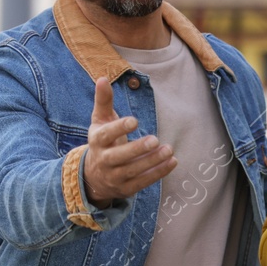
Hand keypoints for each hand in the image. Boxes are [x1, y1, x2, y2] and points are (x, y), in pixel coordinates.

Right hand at [83, 77, 175, 207]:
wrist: (94, 176)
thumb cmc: (103, 141)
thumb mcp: (100, 120)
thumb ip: (103, 100)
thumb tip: (102, 77)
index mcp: (97, 141)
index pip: (105, 135)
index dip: (119, 128)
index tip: (134, 120)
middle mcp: (104, 160)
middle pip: (119, 157)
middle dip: (137, 149)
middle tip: (155, 139)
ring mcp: (114, 176)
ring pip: (133, 171)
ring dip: (153, 161)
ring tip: (169, 150)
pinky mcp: (126, 188)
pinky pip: (143, 182)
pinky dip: (158, 173)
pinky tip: (172, 162)